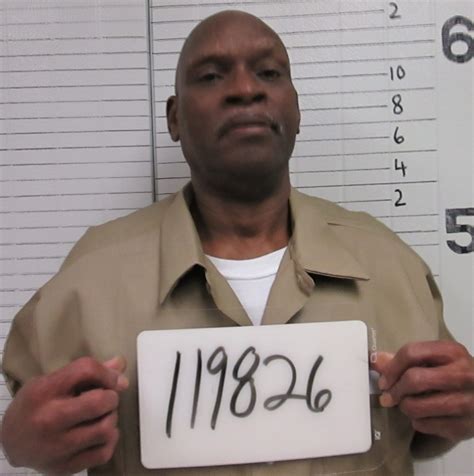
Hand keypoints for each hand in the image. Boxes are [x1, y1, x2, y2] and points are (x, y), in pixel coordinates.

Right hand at [1, 356, 127, 473]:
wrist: (11, 442)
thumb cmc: (35, 405)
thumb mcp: (53, 381)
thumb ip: (86, 372)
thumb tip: (121, 365)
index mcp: (45, 391)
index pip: (86, 370)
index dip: (107, 373)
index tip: (112, 379)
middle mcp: (49, 419)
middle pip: (99, 401)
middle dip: (111, 397)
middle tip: (106, 399)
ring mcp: (56, 447)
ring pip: (105, 429)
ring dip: (111, 418)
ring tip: (102, 416)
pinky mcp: (64, 467)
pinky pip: (104, 453)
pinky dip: (110, 440)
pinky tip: (100, 434)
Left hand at [372, 341, 473, 442]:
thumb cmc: (456, 374)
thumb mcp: (436, 359)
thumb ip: (407, 359)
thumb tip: (376, 360)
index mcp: (452, 352)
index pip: (412, 353)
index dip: (392, 367)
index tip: (383, 379)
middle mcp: (463, 375)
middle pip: (415, 379)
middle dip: (395, 390)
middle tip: (388, 396)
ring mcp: (468, 402)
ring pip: (417, 406)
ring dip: (405, 407)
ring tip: (406, 405)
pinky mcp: (466, 427)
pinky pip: (426, 425)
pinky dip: (417, 422)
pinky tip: (422, 416)